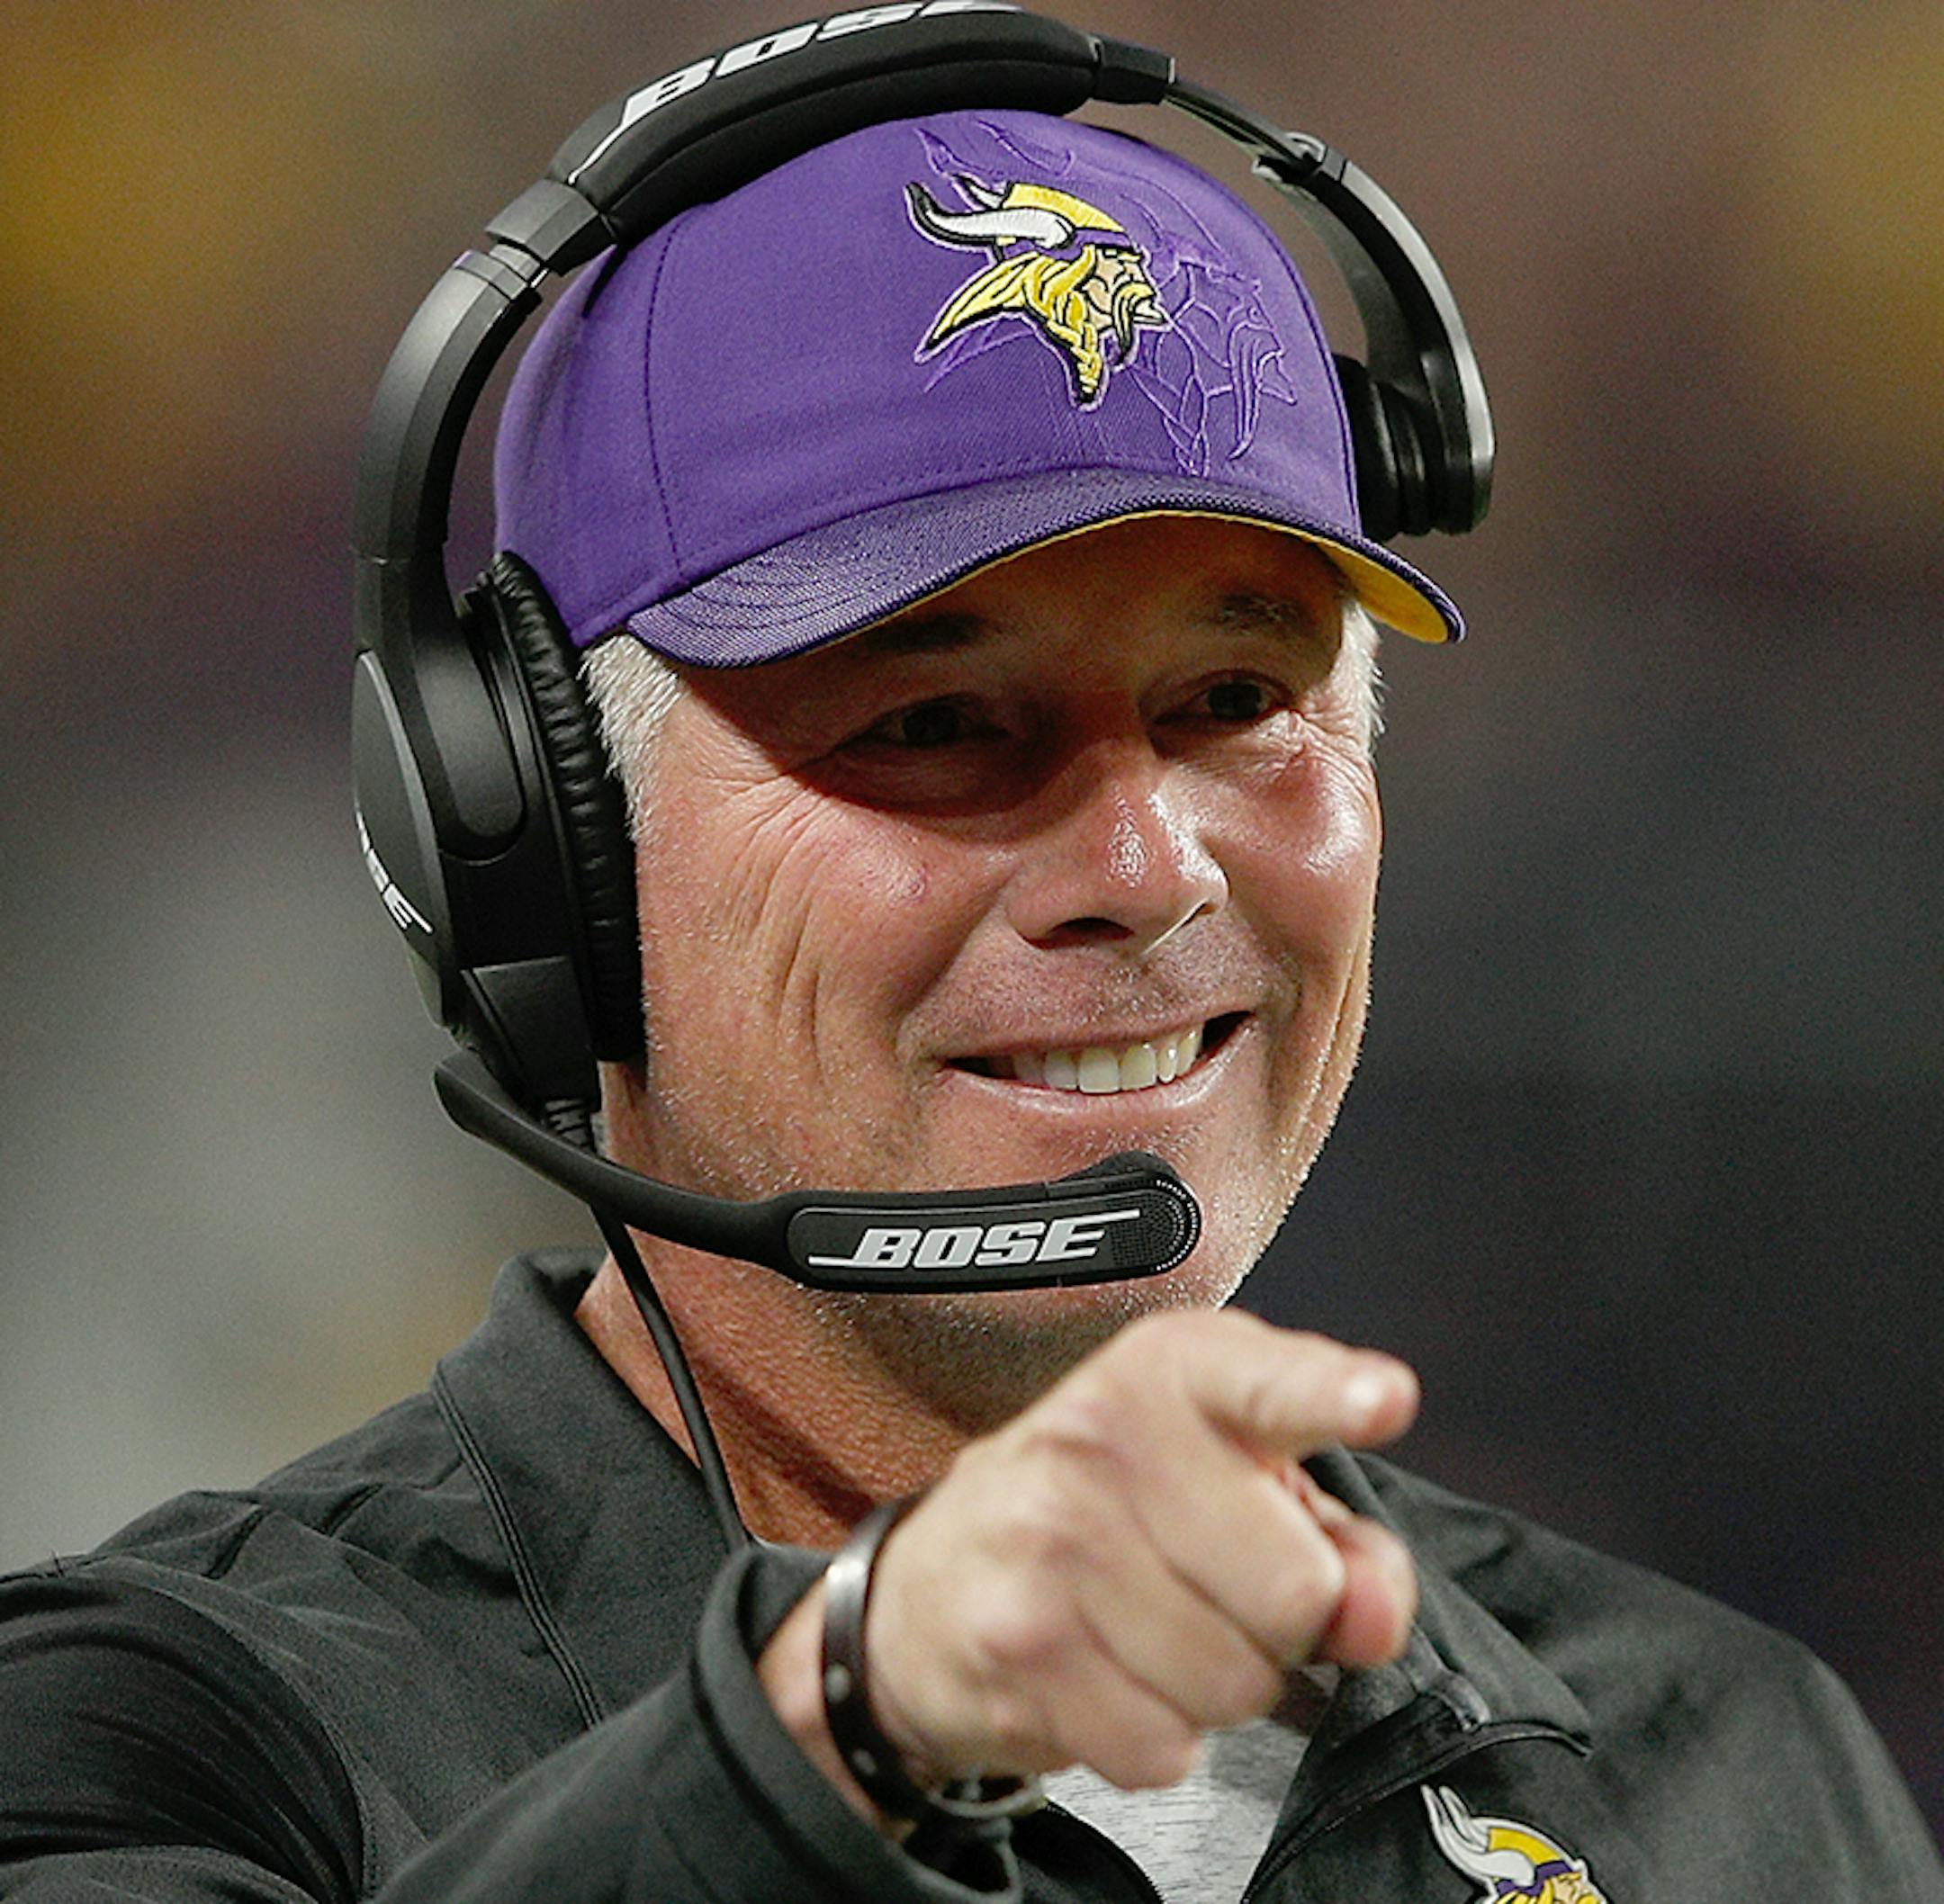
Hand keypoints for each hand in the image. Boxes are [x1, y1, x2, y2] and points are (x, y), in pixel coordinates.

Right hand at [758, 1310, 1417, 1812]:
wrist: (927, 1586)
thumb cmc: (1101, 1513)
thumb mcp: (1229, 1483)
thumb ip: (1337, 1537)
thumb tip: (1369, 1616)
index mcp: (1166, 1371)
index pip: (1263, 1379)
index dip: (1329, 1394)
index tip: (1380, 1400)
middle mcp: (1100, 1436)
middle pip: (1295, 1587)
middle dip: (1279, 1621)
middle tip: (1214, 1589)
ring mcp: (1048, 1539)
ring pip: (1236, 1682)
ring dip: (1217, 1686)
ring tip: (1153, 1631)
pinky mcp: (1017, 1645)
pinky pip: (1165, 1746)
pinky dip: (1154, 1736)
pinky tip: (1109, 1676)